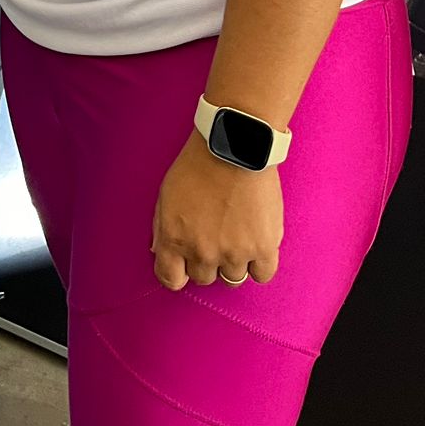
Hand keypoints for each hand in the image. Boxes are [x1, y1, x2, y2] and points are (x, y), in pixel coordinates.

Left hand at [151, 136, 282, 290]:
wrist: (235, 146)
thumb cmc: (198, 164)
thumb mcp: (166, 194)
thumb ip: (162, 229)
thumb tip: (161, 253)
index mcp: (174, 239)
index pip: (171, 279)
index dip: (177, 273)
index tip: (184, 265)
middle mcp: (203, 252)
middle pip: (203, 278)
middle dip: (206, 261)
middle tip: (214, 238)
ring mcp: (234, 253)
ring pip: (232, 278)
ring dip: (233, 261)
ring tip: (236, 235)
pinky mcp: (263, 247)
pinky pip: (262, 275)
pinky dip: (260, 264)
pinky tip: (256, 245)